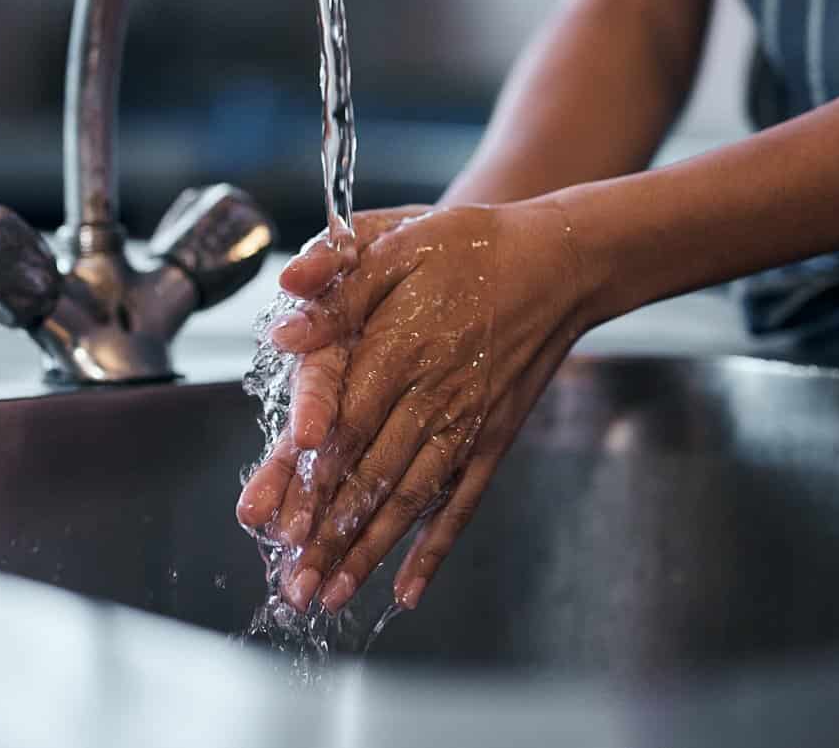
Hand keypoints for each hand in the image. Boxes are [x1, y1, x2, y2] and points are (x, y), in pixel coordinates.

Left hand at [236, 195, 603, 613]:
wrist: (559, 261)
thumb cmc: (472, 247)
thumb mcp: (400, 242)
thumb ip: (338, 286)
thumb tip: (284, 321)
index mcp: (401, 347)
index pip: (345, 425)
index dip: (311, 477)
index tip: (280, 522)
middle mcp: (434, 396)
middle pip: (371, 477)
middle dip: (328, 535)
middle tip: (292, 586)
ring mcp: (468, 424)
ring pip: (409, 500)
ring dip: (368, 553)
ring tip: (329, 597)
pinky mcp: (493, 439)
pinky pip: (461, 502)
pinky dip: (435, 548)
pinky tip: (408, 590)